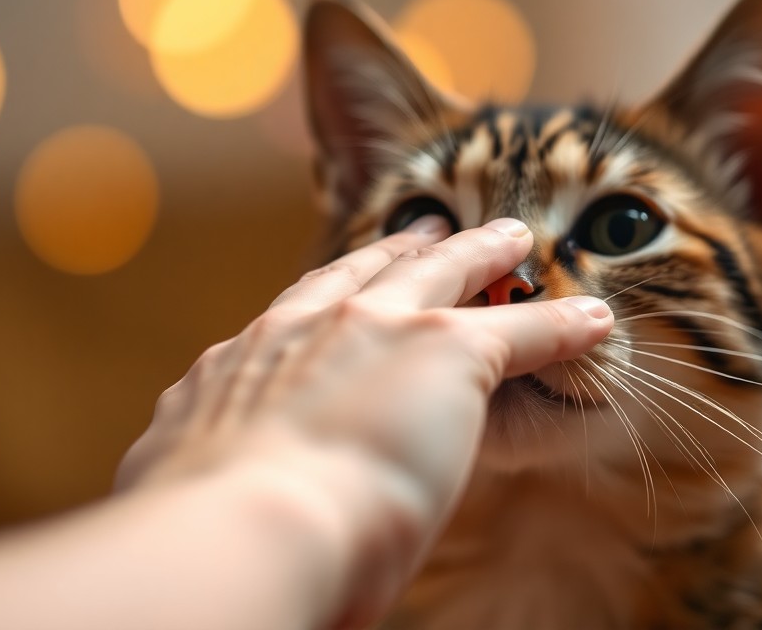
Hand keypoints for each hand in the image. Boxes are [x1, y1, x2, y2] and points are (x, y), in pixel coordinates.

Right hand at [115, 216, 612, 626]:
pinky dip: (564, 323)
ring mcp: (377, 330)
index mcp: (244, 363)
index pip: (296, 310)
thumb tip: (164, 507)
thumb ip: (193, 476)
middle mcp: (307, 326)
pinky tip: (597, 319)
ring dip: (485, 251)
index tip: (348, 281)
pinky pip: (525, 329)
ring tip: (515, 234)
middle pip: (368, 268)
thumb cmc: (200, 538)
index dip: (331, 290)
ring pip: (447, 272)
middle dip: (404, 243)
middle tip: (429, 224)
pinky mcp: (449, 352)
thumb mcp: (178, 491)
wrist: (243, 527)